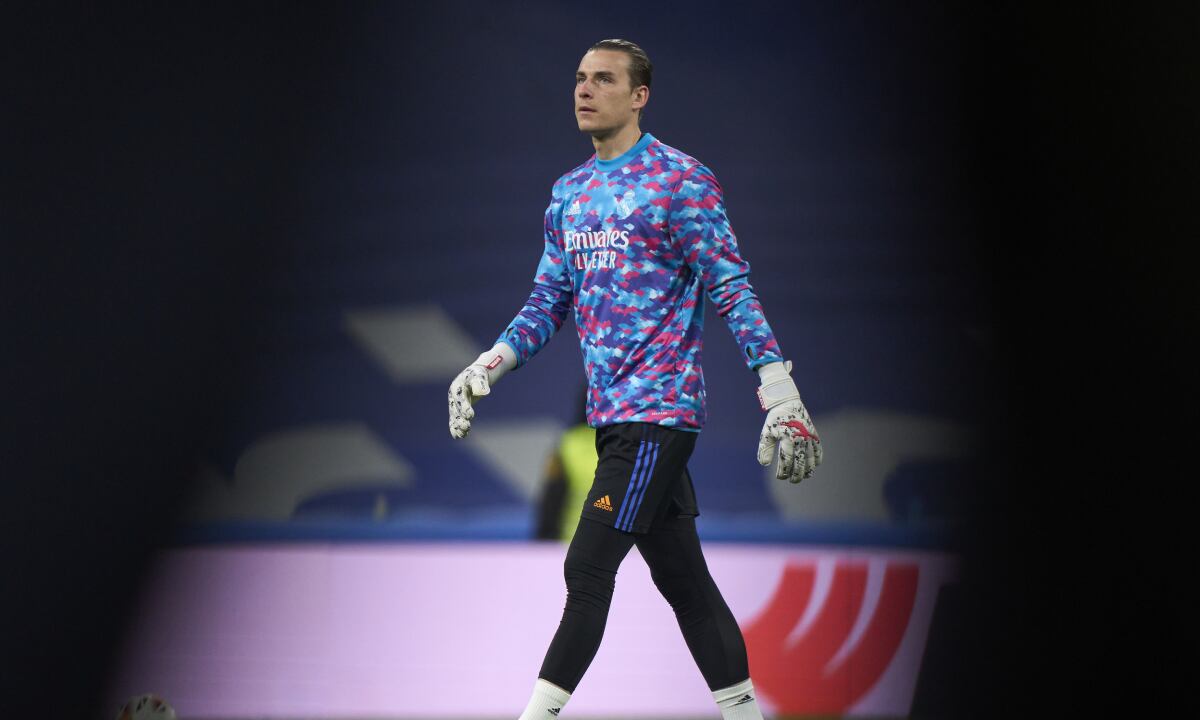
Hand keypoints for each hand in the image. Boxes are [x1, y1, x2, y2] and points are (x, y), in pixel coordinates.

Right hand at [448, 364, 490, 437]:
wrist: (474, 377)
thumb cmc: (478, 375)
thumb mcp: (480, 376)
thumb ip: (481, 383)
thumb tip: (484, 392)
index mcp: (457, 387)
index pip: (460, 398)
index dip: (464, 407)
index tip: (471, 416)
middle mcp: (453, 397)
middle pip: (455, 410)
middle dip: (460, 419)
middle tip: (467, 427)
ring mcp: (454, 404)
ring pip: (454, 417)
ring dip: (458, 426)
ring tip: (464, 434)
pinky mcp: (457, 410)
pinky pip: (454, 420)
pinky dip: (456, 428)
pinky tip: (460, 436)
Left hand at [755, 361, 821, 482]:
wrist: (788, 403)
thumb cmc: (775, 420)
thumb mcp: (766, 433)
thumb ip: (765, 449)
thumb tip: (764, 464)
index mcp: (787, 438)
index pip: (786, 461)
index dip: (784, 471)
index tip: (780, 477)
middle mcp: (800, 439)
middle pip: (800, 463)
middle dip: (797, 475)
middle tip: (792, 481)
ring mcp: (808, 437)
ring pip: (811, 458)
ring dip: (808, 470)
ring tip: (804, 476)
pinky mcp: (814, 435)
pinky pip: (818, 450)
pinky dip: (817, 459)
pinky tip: (814, 466)